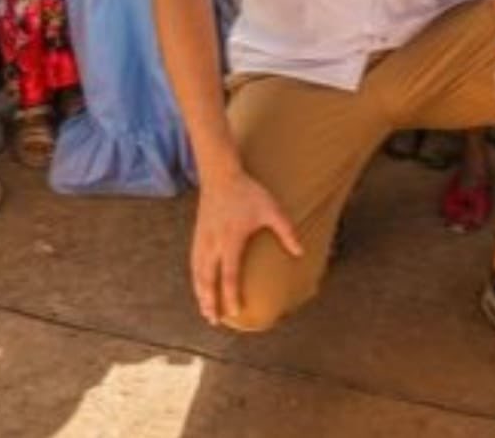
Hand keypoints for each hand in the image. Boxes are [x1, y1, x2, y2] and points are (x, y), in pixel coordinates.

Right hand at [192, 167, 301, 325]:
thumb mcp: (271, 209)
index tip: (236, 312)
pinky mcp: (197, 235)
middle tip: (215, 320)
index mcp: (231, 240)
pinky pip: (194, 262)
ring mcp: (202, 239)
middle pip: (208, 280)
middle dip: (210, 302)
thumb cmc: (248, 192)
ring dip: (200, 294)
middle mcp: (213, 243)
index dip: (231, 296)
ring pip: (198, 273)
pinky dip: (196, 279)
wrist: (220, 175)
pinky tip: (200, 287)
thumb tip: (300, 252)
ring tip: (206, 311)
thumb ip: (286, 231)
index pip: (229, 275)